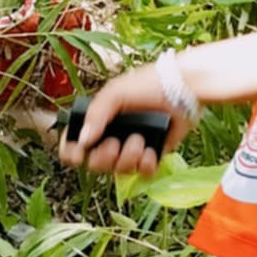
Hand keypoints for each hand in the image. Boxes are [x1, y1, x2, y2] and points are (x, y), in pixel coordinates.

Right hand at [59, 61, 194, 177]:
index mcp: (99, 120)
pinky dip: (145, 164)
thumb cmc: (148, 85)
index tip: (79, 154)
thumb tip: (83, 140)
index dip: (72, 152)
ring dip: (128, 157)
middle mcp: (113, 136)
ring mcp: (132, 147)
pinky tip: (150, 150)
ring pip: (119, 170)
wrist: (184, 89)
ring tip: (140, 140)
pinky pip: (142, 172)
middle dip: (105, 157)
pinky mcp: (153, 155)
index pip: (75, 143)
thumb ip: (96, 115)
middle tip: (116, 143)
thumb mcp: (115, 93)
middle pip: (95, 164)